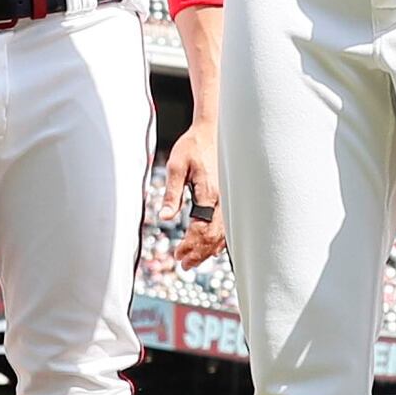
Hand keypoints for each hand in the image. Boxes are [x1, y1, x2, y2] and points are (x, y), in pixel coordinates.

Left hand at [160, 116, 222, 270]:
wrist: (214, 130)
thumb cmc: (193, 146)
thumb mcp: (176, 166)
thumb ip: (171, 193)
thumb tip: (165, 217)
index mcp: (209, 193)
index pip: (200, 229)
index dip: (190, 246)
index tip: (177, 255)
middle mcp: (223, 199)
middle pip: (213, 236)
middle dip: (199, 252)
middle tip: (184, 265)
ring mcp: (230, 198)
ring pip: (223, 233)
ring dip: (209, 249)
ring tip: (194, 260)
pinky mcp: (230, 196)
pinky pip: (229, 224)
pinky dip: (220, 239)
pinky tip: (212, 248)